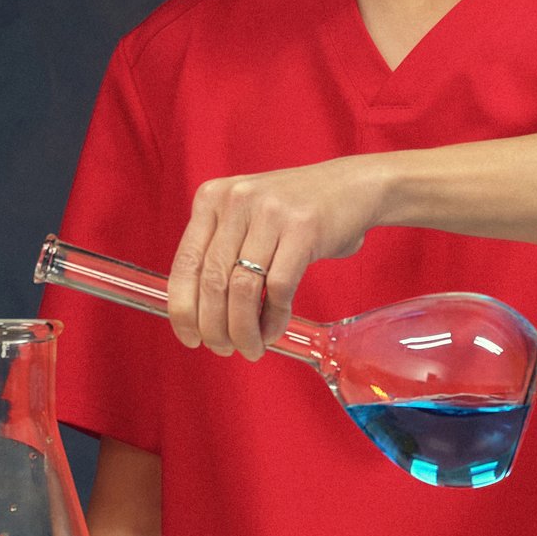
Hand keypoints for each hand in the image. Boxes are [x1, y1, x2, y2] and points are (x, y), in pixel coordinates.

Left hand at [167, 155, 390, 358]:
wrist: (354, 186)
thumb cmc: (296, 210)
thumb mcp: (247, 216)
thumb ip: (221, 250)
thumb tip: (201, 312)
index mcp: (212, 198)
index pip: (186, 263)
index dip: (182, 309)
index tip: (189, 337)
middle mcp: (236, 201)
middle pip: (212, 281)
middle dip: (214, 327)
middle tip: (223, 349)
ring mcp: (270, 213)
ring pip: (242, 289)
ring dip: (243, 330)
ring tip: (250, 348)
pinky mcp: (303, 229)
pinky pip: (279, 289)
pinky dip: (273, 319)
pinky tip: (273, 331)